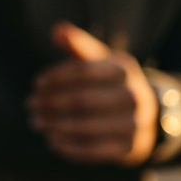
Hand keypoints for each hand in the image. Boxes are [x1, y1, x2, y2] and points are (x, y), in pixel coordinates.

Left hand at [27, 22, 158, 165]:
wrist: (150, 116)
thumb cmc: (113, 83)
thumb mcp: (102, 60)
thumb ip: (79, 45)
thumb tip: (57, 30)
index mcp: (124, 70)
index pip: (82, 72)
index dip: (55, 77)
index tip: (36, 83)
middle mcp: (134, 97)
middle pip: (81, 100)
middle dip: (50, 103)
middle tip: (30, 104)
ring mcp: (134, 125)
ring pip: (85, 126)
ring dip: (54, 125)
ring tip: (36, 122)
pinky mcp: (128, 149)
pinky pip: (92, 150)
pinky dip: (67, 146)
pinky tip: (51, 140)